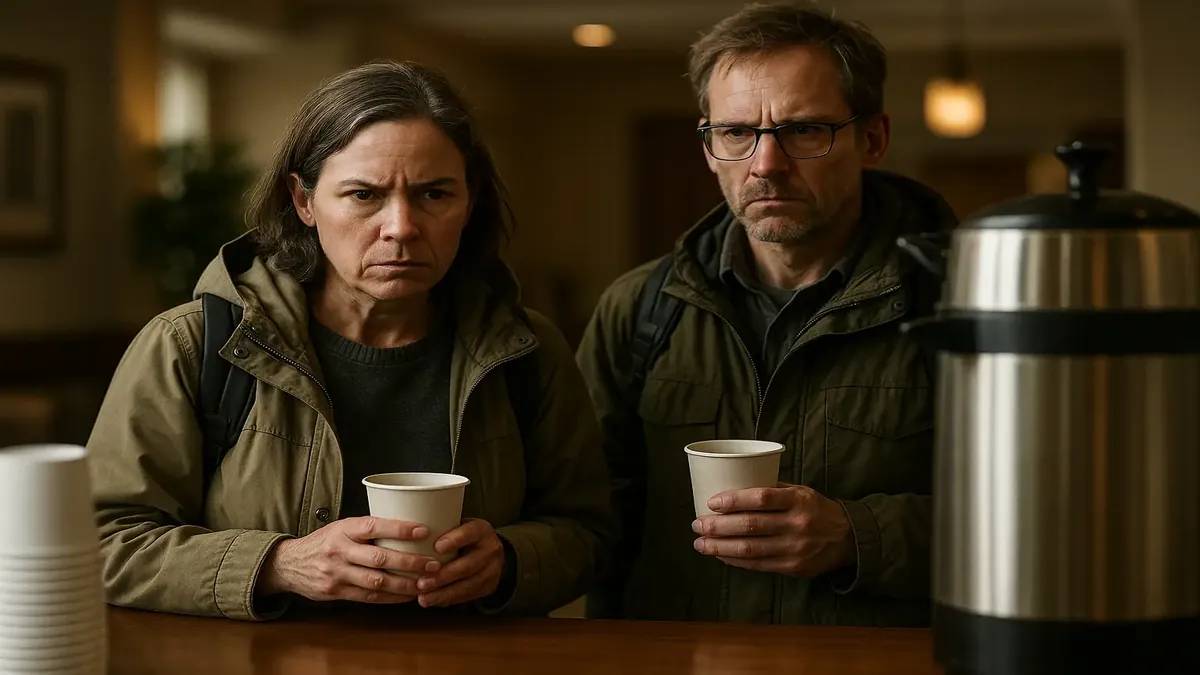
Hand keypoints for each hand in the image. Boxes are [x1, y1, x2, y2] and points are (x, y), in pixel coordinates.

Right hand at [257, 516, 440, 602]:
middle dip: (410, 563)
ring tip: (426, 583)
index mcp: (344, 529)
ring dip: (405, 584)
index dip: (400, 529)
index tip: (424, 530)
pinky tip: (407, 595)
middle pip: (380, 558)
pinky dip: (391, 597)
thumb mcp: (341, 527)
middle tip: (433, 565)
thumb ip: (368, 529)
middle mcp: (340, 550)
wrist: (289, 564)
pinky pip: (369, 596)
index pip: (374, 526)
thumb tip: (408, 527)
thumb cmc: (325, 542)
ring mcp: (337, 573)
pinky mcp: (336, 592)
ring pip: (377, 581)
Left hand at [414, 518, 504, 607]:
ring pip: (467, 585)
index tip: (436, 547)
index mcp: (482, 530)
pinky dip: (448, 599)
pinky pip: (468, 595)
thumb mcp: (458, 526)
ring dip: (443, 593)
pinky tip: (434, 601)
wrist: (489, 551)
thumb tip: (409, 536)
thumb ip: (441, 529)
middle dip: (443, 576)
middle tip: (421, 583)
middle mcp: (491, 549)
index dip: (454, 540)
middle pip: (467, 565)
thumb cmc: (463, 536)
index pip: (469, 533)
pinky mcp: (489, 586)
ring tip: (423, 598)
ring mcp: (492, 570)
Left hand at [691, 483, 854, 577]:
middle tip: (697, 524)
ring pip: (750, 549)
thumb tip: (732, 487)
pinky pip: (758, 565)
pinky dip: (735, 560)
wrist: (848, 538)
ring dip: (720, 547)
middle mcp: (797, 524)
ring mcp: (795, 548)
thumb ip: (772, 490)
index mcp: (798, 500)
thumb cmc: (816, 509)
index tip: (711, 502)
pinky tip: (720, 554)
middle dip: (718, 526)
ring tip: (700, 543)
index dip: (733, 500)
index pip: (761, 498)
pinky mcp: (792, 567)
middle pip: (750, 526)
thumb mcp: (801, 491)